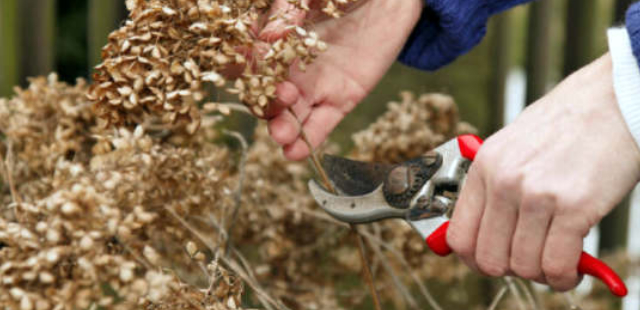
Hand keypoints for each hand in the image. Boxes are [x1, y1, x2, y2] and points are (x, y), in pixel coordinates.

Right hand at [258, 0, 422, 159]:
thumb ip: (284, 13)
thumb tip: (266, 42)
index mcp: (273, 42)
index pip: (246, 62)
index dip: (241, 68)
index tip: (245, 65)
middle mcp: (288, 69)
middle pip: (264, 96)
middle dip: (266, 104)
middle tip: (281, 95)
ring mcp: (314, 86)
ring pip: (290, 116)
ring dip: (282, 128)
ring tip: (282, 133)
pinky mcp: (341, 99)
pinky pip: (321, 125)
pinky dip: (308, 142)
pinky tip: (295, 153)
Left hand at [447, 53, 639, 290]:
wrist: (613, 101)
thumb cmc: (567, 125)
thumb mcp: (512, 148)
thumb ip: (495, 186)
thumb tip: (484, 232)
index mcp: (484, 167)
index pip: (458, 236)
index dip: (473, 260)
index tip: (489, 263)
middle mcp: (503, 181)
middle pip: (489, 258)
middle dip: (510, 270)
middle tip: (529, 263)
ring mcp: (536, 194)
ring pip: (523, 266)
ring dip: (541, 274)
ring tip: (555, 263)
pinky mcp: (573, 206)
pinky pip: (556, 265)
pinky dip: (563, 277)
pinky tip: (572, 268)